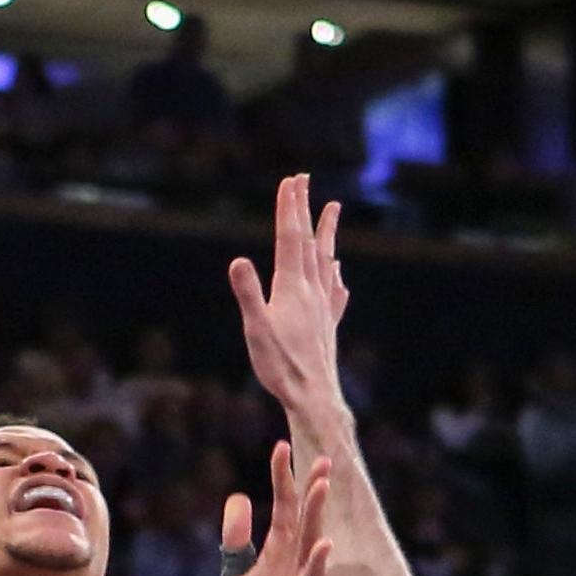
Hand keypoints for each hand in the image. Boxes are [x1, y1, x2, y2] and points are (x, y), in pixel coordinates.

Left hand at [217, 442, 333, 575]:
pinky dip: (316, 566)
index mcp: (278, 554)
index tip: (281, 445)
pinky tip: (325, 545)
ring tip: (323, 485)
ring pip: (310, 544)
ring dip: (317, 516)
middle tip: (324, 456)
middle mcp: (293, 565)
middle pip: (303, 519)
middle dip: (312, 488)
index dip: (281, 478)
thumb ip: (237, 540)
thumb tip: (240, 498)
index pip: (283, 509)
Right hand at [228, 175, 348, 418]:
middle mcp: (312, 291)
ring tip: (332, 209)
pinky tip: (337, 271)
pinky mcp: (327, 324)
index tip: (289, 181)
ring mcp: (323, 306)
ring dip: (326, 232)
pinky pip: (334, 290)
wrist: (313, 396)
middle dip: (304, 209)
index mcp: (292, 287)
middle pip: (309, 241)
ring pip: (326, 259)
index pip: (289, 238)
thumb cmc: (281, 366)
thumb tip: (238, 260)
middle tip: (304, 180)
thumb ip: (249, 293)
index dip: (289, 208)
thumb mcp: (256, 329)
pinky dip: (334, 272)